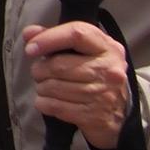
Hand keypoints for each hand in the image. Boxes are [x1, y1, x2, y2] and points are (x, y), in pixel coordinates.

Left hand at [22, 21, 131, 149]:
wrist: (120, 113)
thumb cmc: (96, 75)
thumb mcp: (86, 52)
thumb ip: (57, 38)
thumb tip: (29, 33)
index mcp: (108, 48)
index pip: (76, 34)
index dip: (48, 38)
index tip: (30, 48)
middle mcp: (109, 70)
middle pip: (58, 65)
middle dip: (40, 69)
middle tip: (39, 73)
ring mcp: (103, 94)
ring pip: (53, 87)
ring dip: (41, 87)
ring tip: (45, 86)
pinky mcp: (93, 116)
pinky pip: (55, 106)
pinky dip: (43, 103)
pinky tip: (46, 101)